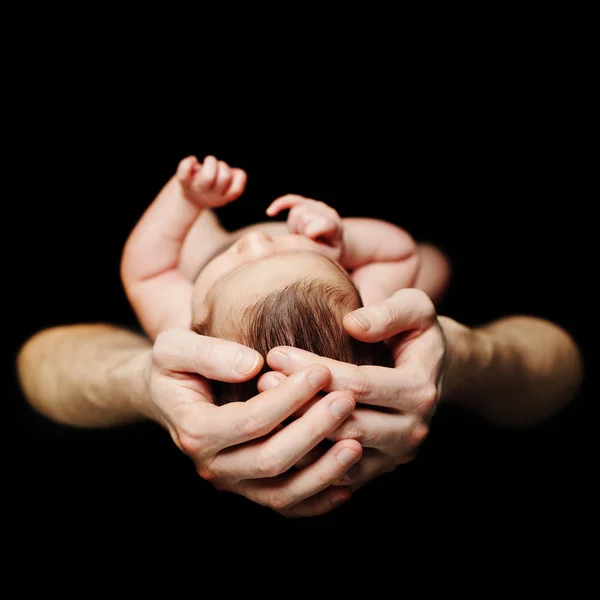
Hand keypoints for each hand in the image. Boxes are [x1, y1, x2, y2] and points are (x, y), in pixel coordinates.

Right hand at [145, 328, 361, 516]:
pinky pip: (286, 505)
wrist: (169, 395)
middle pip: (270, 460)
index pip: (251, 421)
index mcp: (195, 431)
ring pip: (282, 492)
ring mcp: (232, 483)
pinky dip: (317, 499)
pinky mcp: (249, 490)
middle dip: (313, 430)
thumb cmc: (176, 366)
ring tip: (358, 441)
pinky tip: (347, 482)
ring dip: (323, 471)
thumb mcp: (175, 349)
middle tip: (348, 400)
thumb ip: (208, 354)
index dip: (289, 398)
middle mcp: (212, 466)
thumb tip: (252, 365)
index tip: (321, 371)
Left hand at [177, 155, 246, 206]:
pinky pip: (185, 170)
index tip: (229, 174)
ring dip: (210, 161)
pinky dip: (189, 162)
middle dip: (222, 165)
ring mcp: (197, 189)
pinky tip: (192, 160)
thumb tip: (234, 172)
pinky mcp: (184, 182)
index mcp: (223, 197)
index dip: (236, 177)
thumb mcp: (226, 185)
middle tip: (216, 166)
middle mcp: (211, 196)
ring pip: (208, 176)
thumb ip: (234, 176)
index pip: (237, 189)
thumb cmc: (212, 186)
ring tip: (207, 162)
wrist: (189, 198)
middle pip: (224, 177)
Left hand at [259, 288, 444, 489]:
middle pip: (346, 425)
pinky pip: (334, 476)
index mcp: (420, 392)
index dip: (314, 369)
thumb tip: (352, 324)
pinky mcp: (376, 471)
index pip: (359, 385)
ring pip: (337, 457)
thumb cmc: (413, 334)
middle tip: (263, 380)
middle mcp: (411, 431)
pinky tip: (276, 434)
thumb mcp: (415, 310)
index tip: (276, 353)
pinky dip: (304, 459)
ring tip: (262, 405)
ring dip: (297, 433)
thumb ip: (390, 313)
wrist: (429, 371)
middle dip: (300, 404)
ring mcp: (393, 457)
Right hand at [266, 194, 343, 259]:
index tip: (309, 234)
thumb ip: (318, 251)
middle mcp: (326, 212)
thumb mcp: (327, 257)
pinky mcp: (304, 202)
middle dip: (300, 233)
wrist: (330, 242)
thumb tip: (304, 237)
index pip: (327, 223)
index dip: (317, 226)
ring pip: (296, 213)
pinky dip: (280, 205)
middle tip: (305, 244)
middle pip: (305, 218)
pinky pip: (290, 200)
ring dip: (295, 228)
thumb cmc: (326, 253)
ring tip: (302, 237)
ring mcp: (315, 206)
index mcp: (335, 228)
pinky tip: (270, 212)